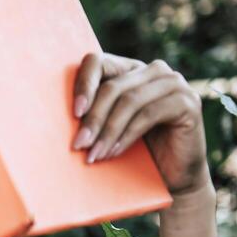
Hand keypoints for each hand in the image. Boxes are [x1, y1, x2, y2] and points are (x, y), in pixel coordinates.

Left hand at [72, 52, 210, 197]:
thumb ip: (91, 111)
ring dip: (107, 131)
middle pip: (113, 86)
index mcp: (130, 69)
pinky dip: (127, 135)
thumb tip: (49, 114)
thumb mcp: (108, 126)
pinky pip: (149, 114)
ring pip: (130, 101)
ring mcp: (174, 83)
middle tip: (78, 145)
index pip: (98, 61)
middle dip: (92, 118)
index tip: (73, 113)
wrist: (172, 176)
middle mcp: (154, 70)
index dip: (83, 84)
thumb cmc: (134, 150)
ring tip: (93, 155)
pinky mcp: (188, 102)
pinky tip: (113, 152)